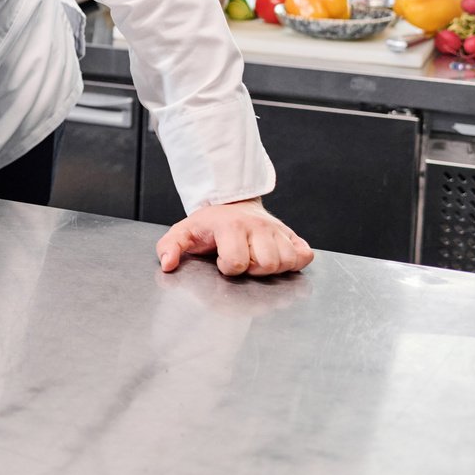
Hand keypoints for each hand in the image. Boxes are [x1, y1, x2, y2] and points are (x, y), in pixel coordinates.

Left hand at [156, 198, 313, 276]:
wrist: (232, 205)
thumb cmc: (209, 225)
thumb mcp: (184, 232)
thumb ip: (170, 246)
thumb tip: (168, 264)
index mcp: (230, 226)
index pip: (236, 262)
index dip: (227, 268)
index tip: (221, 261)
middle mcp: (257, 226)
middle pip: (266, 264)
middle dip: (252, 269)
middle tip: (242, 260)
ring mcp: (277, 230)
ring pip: (286, 262)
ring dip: (272, 268)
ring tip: (257, 259)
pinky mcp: (292, 235)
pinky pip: (305, 256)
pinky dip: (294, 262)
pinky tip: (277, 258)